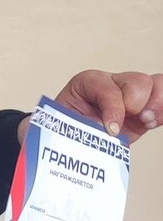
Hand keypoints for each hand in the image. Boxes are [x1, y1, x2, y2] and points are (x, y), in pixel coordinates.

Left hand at [41, 70, 162, 142]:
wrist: (69, 139)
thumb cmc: (66, 129)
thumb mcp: (70, 126)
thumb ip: (88, 126)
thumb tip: (109, 132)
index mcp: (88, 82)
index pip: (109, 89)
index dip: (113, 110)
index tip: (110, 130)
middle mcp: (112, 83)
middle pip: (138, 80)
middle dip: (137, 102)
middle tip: (131, 119)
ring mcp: (131, 95)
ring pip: (156, 83)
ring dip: (157, 104)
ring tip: (147, 121)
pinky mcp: (145, 109)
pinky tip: (154, 122)